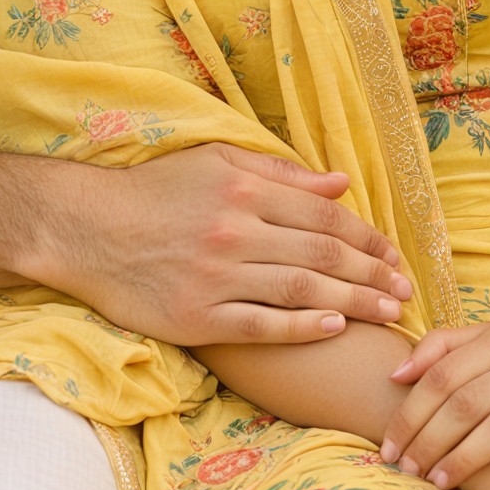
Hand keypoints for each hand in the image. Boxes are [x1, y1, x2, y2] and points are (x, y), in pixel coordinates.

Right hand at [50, 143, 413, 347]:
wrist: (82, 228)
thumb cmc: (152, 191)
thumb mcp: (215, 161)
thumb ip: (280, 173)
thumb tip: (340, 182)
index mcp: (242, 188)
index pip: (323, 215)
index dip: (366, 236)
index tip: (394, 254)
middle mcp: (234, 230)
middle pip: (322, 254)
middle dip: (372, 274)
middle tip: (406, 291)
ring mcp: (216, 276)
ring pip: (301, 291)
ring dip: (354, 302)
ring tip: (389, 313)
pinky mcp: (197, 315)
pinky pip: (262, 325)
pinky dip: (303, 327)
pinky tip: (335, 328)